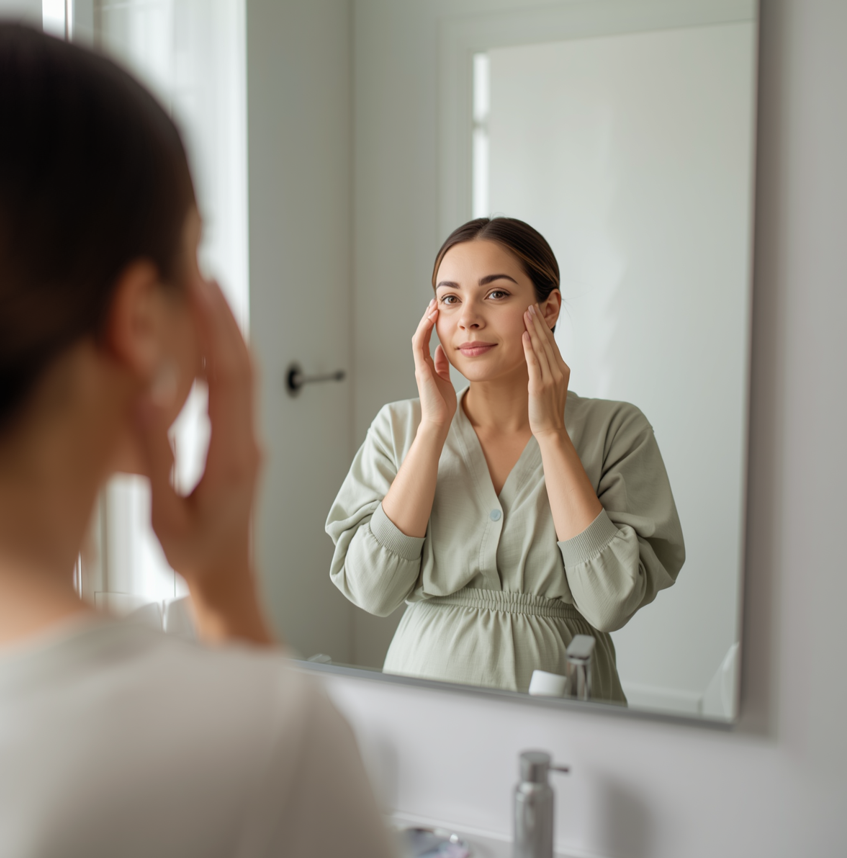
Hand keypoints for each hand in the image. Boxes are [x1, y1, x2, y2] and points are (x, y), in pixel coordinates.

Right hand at [135, 277, 269, 641]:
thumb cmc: (195, 554)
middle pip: (244, 367)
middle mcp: (248, 443)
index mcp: (231, 457)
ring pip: (245, 377)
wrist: (229, 574)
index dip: (218, 330)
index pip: (230, 380)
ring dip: (228, 332)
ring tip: (206, 292)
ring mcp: (249, 442)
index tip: (202, 289)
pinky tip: (209, 340)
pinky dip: (225, 357)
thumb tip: (145, 399)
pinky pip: (238, 391)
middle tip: (203, 272)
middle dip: (226, 317)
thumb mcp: (164, 514)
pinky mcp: (243, 443)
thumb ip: (157, 457)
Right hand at [412, 298, 456, 432]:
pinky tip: (430, 320)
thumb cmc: (442, 403)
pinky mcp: (421, 369)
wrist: (439, 420)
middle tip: (434, 302)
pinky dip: (424, 331)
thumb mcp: (444, 378)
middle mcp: (421, 363)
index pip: (427, 339)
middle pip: (421, 334)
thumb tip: (442, 349)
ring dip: (425, 320)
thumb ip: (441, 364)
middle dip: (427, 317)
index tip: (438, 310)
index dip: (431, 324)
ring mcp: (419, 365)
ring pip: (418, 336)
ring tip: (432, 306)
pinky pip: (419, 345)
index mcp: (427, 365)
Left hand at [522, 303, 569, 437]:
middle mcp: (559, 370)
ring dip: (533, 329)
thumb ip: (546, 370)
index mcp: (562, 369)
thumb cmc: (546, 410)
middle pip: (548, 341)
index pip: (552, 342)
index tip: (536, 312)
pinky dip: (529, 347)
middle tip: (531, 305)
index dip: (543, 326)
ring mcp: (551, 378)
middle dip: (538, 322)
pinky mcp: (539, 385)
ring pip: (541, 348)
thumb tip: (537, 357)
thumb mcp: (549, 386)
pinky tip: (525, 335)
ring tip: (526, 313)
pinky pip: (534, 362)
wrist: (550, 429)